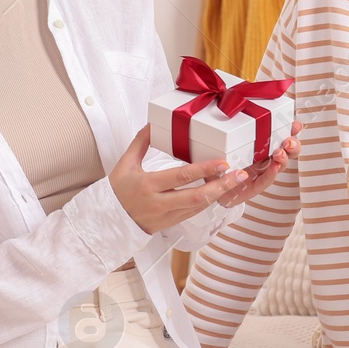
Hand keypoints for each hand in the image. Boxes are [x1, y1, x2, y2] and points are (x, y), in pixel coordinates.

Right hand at [110, 125, 250, 232]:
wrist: (108, 221)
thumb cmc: (117, 191)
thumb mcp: (125, 164)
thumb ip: (140, 143)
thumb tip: (151, 123)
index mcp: (148, 185)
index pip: (181, 176)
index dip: (204, 170)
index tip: (223, 162)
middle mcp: (158, 203)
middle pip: (196, 197)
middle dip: (221, 186)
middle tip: (240, 175)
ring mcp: (166, 216)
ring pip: (198, 207)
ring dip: (219, 194)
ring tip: (236, 182)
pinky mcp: (170, 224)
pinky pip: (193, 213)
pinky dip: (207, 202)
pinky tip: (219, 191)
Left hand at [218, 120, 302, 207]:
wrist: (210, 186)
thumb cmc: (220, 162)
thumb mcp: (224, 142)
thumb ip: (230, 129)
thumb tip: (232, 111)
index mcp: (261, 146)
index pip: (280, 136)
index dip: (291, 131)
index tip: (295, 125)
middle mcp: (264, 159)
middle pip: (287, 152)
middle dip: (293, 146)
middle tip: (289, 142)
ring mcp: (261, 173)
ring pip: (280, 166)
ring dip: (283, 159)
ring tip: (279, 153)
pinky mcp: (254, 186)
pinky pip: (265, 180)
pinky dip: (271, 174)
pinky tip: (274, 167)